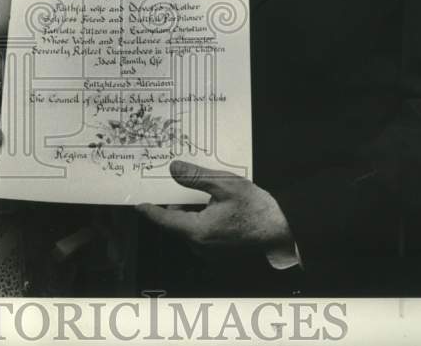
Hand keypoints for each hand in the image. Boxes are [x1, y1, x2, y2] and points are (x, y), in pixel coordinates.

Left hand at [136, 160, 293, 249]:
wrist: (282, 229)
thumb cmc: (255, 208)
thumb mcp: (224, 185)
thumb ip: (195, 177)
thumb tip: (173, 169)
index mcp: (197, 231)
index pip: (165, 221)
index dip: (150, 211)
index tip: (139, 204)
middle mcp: (201, 245)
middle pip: (177, 224)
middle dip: (172, 206)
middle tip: (168, 186)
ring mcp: (211, 250)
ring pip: (189, 228)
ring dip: (187, 212)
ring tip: (191, 191)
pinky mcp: (221, 250)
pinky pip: (201, 233)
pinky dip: (199, 218)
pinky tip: (208, 204)